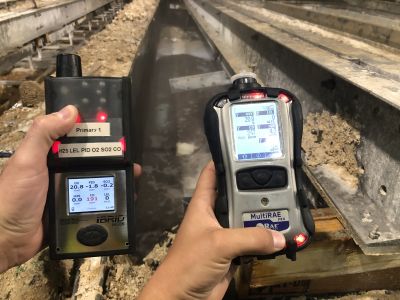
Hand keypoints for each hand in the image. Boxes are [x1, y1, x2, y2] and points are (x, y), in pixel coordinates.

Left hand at [0, 105, 140, 271]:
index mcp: (48, 154)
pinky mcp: (74, 209)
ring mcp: (67, 190)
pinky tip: (125, 195)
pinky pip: (95, 199)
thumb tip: (71, 110)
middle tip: (132, 157)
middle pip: (90, 159)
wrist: (8, 241)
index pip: (74, 137)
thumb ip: (44, 134)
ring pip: (95, 179)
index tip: (116, 129)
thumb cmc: (15, 197)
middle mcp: (59, 169)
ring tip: (134, 176)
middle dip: (112, 157)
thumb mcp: (27, 161)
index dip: (94, 132)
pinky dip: (109, 197)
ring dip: (114, 177)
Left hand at [139, 161, 284, 299]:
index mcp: (202, 205)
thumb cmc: (189, 264)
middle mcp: (214, 217)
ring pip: (246, 220)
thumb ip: (250, 237)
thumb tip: (280, 237)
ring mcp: (224, 236)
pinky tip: (280, 235)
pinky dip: (265, 240)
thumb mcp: (219, 243)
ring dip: (263, 218)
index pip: (211, 175)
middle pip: (236, 197)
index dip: (223, 161)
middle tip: (279, 180)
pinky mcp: (233, 254)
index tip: (243, 151)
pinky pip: (253, 243)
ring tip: (286, 207)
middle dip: (254, 190)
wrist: (183, 299)